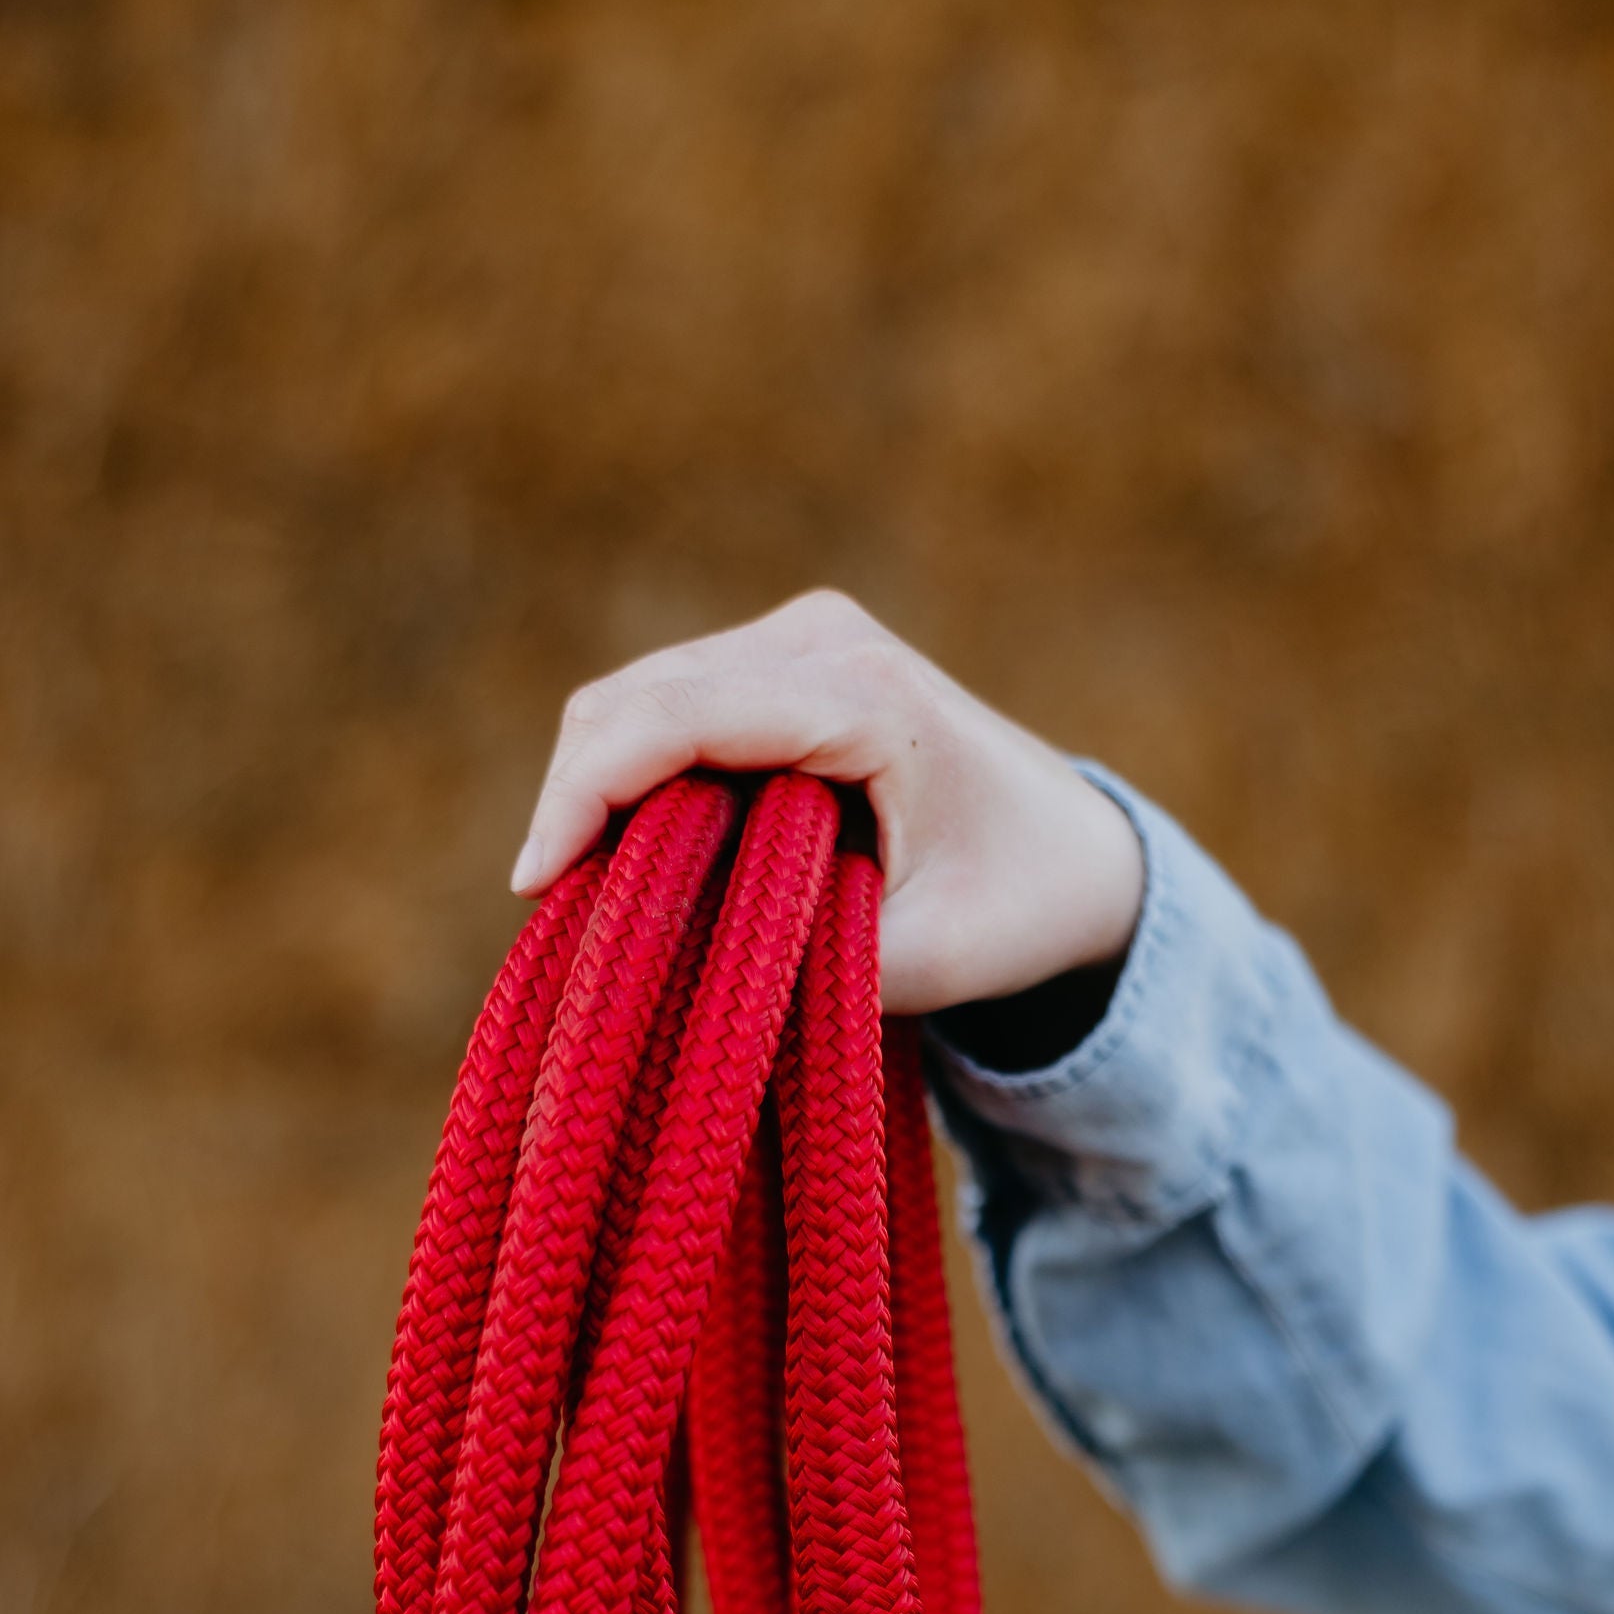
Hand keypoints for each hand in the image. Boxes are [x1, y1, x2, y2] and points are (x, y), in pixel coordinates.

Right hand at [511, 592, 1144, 1014]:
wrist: (1078, 855)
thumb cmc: (1014, 907)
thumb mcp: (925, 960)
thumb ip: (799, 965)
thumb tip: (668, 975)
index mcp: (860, 694)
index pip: (675, 718)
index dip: (585, 795)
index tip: (534, 886)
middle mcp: (819, 637)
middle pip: (633, 699)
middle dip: (574, 802)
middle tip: (555, 917)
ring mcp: (797, 637)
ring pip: (635, 702)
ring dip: (598, 795)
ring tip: (595, 900)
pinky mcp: (781, 665)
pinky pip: (667, 712)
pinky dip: (632, 784)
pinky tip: (635, 866)